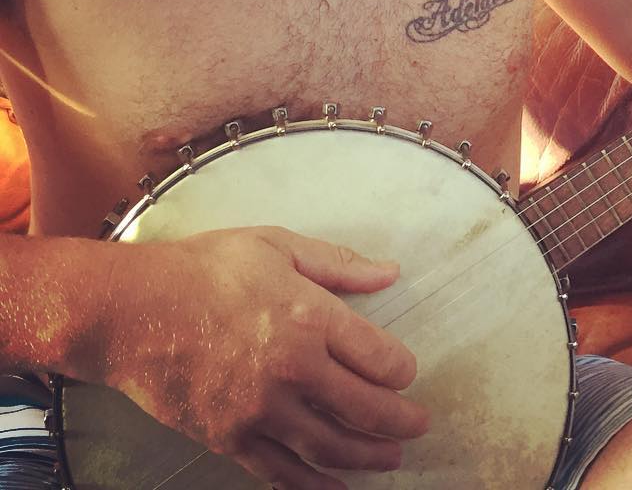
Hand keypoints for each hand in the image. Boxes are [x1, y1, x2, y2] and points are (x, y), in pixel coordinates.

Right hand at [99, 227, 428, 489]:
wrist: (133, 311)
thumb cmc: (207, 269)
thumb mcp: (278, 245)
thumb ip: (339, 264)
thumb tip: (390, 272)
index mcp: (309, 317)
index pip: (378, 357)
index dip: (401, 370)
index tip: (407, 373)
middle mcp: (292, 369)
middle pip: (362, 408)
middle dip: (398, 421)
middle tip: (418, 426)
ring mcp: (260, 410)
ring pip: (328, 447)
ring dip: (366, 457)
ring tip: (390, 459)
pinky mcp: (229, 437)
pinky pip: (280, 471)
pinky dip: (313, 484)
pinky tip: (334, 486)